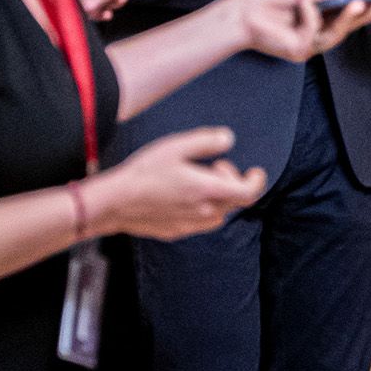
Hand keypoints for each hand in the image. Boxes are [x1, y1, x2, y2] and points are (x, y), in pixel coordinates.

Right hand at [94, 127, 267, 240]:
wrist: (114, 202)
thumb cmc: (144, 172)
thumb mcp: (176, 147)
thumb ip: (206, 141)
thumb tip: (228, 138)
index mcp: (208, 190)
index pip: (248, 193)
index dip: (256, 182)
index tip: (254, 171)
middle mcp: (204, 212)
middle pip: (234, 202)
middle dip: (232, 181)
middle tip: (214, 166)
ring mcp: (191, 225)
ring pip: (219, 214)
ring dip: (218, 197)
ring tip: (198, 181)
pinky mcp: (177, 232)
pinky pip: (201, 222)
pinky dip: (203, 208)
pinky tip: (183, 196)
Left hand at [225, 0, 370, 61]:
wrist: (238, 11)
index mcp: (317, 17)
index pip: (345, 15)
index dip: (364, 9)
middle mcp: (315, 33)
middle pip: (347, 28)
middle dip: (366, 16)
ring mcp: (307, 44)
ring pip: (336, 35)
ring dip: (349, 19)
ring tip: (362, 4)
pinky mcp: (297, 51)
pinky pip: (313, 32)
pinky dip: (310, 15)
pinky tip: (304, 3)